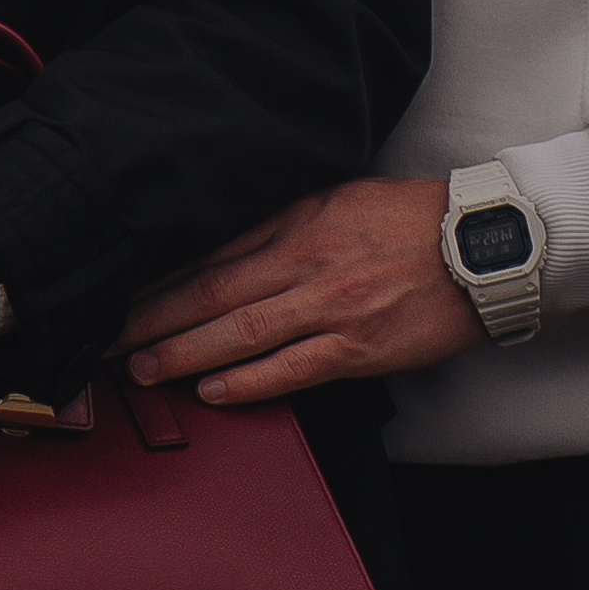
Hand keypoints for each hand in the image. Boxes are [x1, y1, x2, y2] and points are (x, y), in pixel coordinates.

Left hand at [119, 178, 480, 405]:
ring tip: (143, 368)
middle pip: (214, 292)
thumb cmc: (410, 218)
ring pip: (242, 332)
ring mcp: (332, 307)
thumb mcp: (339, 199)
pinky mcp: (358, 347)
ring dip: (186, 352)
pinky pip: (292, 369)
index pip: (216, 254)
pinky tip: (211, 390)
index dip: (165, 278)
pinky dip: (247, 382)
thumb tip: (229, 250)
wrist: (480, 246)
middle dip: (156, 317)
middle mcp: (307, 262)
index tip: (124, 293)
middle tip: (108, 338)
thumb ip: (285, 224)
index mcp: (300, 222)